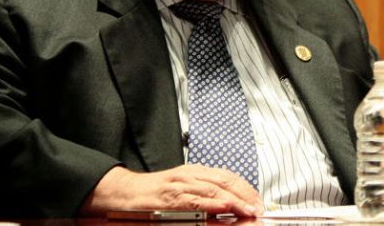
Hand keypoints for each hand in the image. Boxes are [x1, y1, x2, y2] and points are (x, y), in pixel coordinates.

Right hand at [79, 165, 263, 216]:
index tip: (258, 201)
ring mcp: (180, 184)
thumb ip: (204, 196)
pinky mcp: (169, 197)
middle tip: (259, 209)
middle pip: (225, 181)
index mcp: (196, 172)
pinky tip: (223, 206)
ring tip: (248, 210)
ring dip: (234, 201)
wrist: (124, 194)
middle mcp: (190, 175)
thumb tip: (229, 206)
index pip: (228, 177)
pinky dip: (211, 203)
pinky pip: (194, 200)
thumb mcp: (183, 189)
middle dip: (245, 195)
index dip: (246, 189)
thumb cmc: (154, 195)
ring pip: (213, 189)